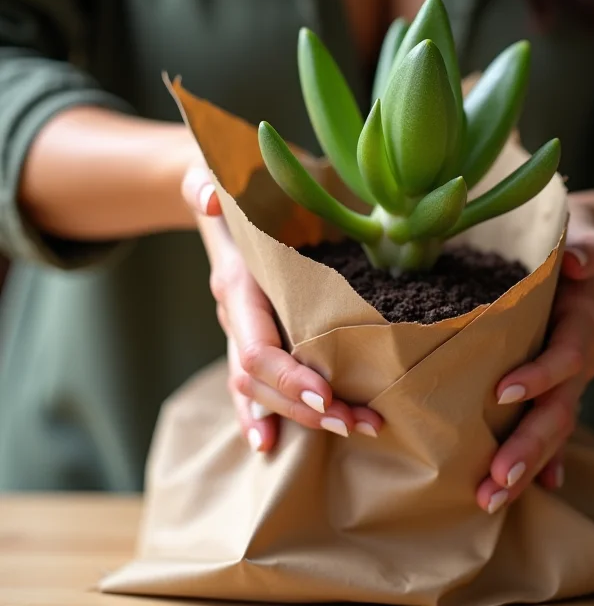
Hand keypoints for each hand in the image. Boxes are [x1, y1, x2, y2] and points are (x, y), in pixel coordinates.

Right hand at [181, 161, 382, 451]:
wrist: (218, 193)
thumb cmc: (236, 180)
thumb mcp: (221, 171)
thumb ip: (211, 183)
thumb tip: (213, 200)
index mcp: (237, 284)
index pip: (255, 347)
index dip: (287, 376)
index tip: (326, 396)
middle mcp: (235, 315)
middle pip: (261, 381)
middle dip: (306, 409)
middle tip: (359, 424)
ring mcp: (241, 329)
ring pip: (261, 390)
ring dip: (302, 418)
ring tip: (353, 430)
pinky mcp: (255, 334)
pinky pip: (253, 384)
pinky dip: (262, 415)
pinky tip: (275, 445)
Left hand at [476, 197, 593, 512]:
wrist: (579, 250)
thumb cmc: (567, 237)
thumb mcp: (582, 232)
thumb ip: (589, 247)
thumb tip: (578, 260)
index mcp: (580, 321)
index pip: (567, 355)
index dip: (541, 375)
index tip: (502, 392)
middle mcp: (578, 355)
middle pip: (559, 407)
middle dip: (530, 446)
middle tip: (497, 480)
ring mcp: (567, 376)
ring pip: (551, 425)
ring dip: (528, 465)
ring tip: (494, 497)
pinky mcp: (553, 384)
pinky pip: (549, 423)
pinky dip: (546, 459)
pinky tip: (535, 489)